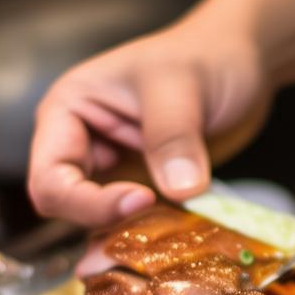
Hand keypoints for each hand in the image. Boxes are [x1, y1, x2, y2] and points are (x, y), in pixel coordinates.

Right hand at [27, 0, 294, 226]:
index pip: (51, 178)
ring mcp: (111, 168)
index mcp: (67, 111)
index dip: (87, 201)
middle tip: (157, 223)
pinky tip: (179, 238)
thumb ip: (174, 136)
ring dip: (130, 235)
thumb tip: (179, 190)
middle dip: (106, 222)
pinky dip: (153, 234)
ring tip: (169, 238)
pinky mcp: (142, 185)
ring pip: (100, 222)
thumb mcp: (183, 87)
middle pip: (67, 208)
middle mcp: (80, 143)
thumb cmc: (206, 55)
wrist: (243, 60)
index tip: (144, 199)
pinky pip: (134, 223)